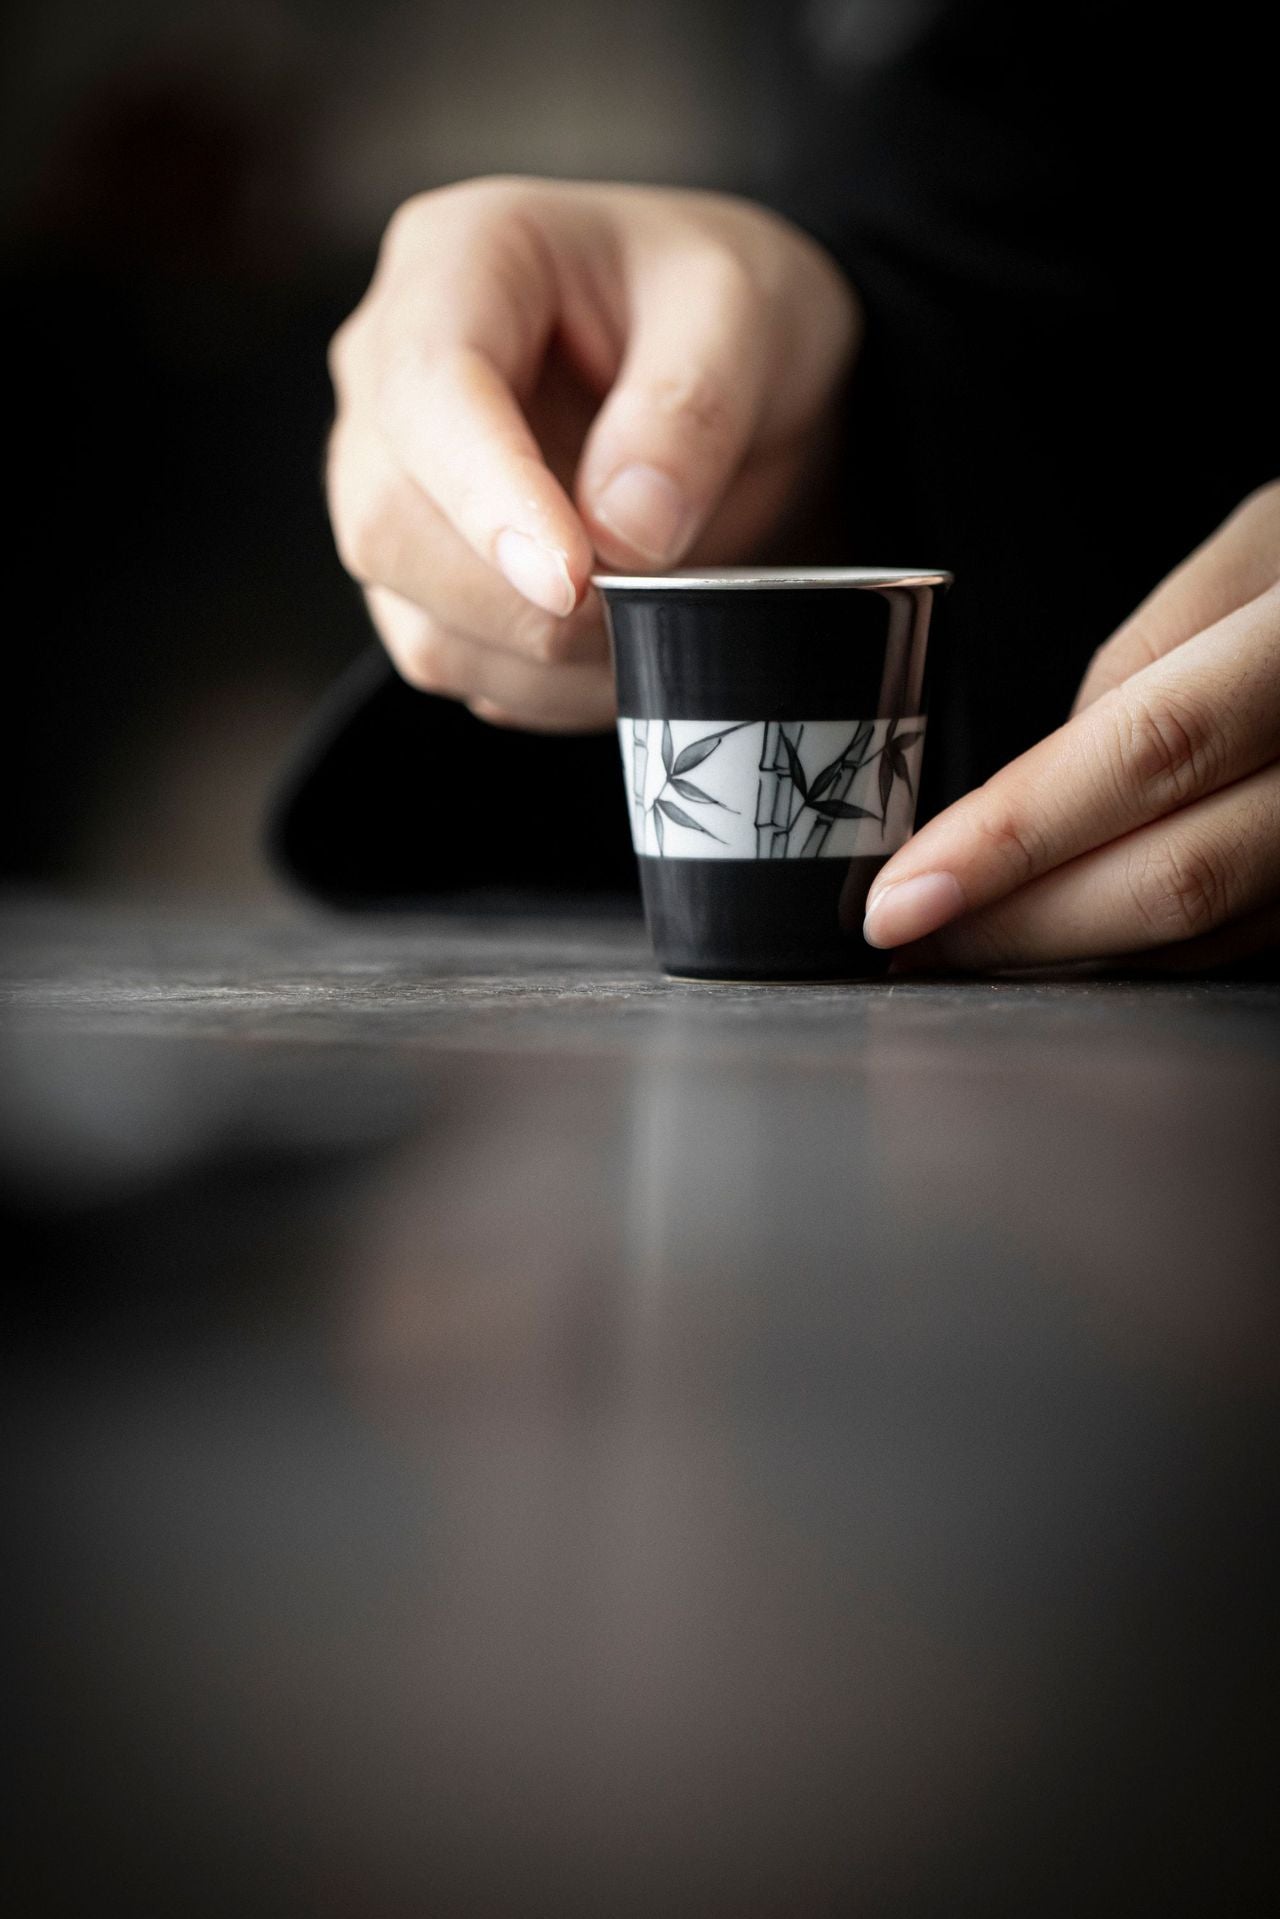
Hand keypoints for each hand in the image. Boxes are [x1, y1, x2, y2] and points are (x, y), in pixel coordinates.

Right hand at [326, 176, 858, 731]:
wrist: (733, 382)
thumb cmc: (725, 317)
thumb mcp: (747, 316)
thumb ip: (692, 408)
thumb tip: (624, 531)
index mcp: (458, 260)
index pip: (428, 389)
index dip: (489, 497)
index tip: (574, 579)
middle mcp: (389, 371)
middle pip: (388, 523)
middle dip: (522, 600)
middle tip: (650, 602)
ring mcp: (390, 483)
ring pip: (417, 618)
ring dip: (544, 658)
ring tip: (655, 618)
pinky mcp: (417, 578)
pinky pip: (454, 666)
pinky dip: (546, 688)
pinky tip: (620, 647)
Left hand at [863, 482, 1279, 971]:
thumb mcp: (1259, 546)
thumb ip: (1149, 663)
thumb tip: (1036, 793)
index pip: (1145, 752)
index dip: (1013, 839)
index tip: (900, 897)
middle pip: (1178, 874)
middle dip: (1022, 925)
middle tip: (912, 938)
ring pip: (1212, 931)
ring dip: (1073, 952)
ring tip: (966, 944)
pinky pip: (1251, 939)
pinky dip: (1148, 949)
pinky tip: (1074, 940)